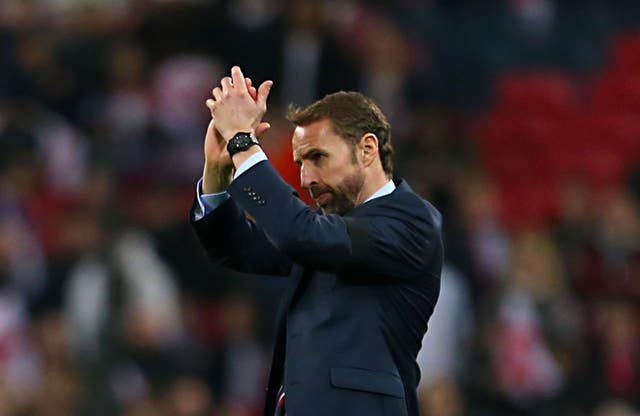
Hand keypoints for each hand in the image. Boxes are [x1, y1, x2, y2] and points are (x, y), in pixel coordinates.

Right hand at [201, 77, 270, 192]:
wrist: (222, 155)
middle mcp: (234, 111)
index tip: (252, 87)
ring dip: (225, 91)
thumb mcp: (250, 138)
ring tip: (229, 90)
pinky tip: (216, 99)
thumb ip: (258, 130)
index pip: (248, 98)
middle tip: (241, 85)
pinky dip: (214, 100)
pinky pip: (213, 104)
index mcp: (245, 114)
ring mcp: (223, 113)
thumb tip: (268, 125)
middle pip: (236, 93)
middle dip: (237, 87)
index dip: (250, 91)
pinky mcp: (214, 117)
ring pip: (223, 96)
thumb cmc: (238, 148)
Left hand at [207, 66, 272, 140]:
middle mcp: (229, 94)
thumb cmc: (251, 123)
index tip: (237, 74)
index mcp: (241, 91)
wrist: (239, 137)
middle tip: (231, 89)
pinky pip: (209, 101)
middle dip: (228, 83)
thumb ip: (263, 93)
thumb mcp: (260, 107)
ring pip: (216, 90)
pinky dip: (213, 103)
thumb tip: (269, 82)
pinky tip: (218, 107)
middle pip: (224, 80)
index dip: (236, 72)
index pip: (236, 73)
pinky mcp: (214, 109)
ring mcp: (220, 101)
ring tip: (225, 99)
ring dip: (220, 93)